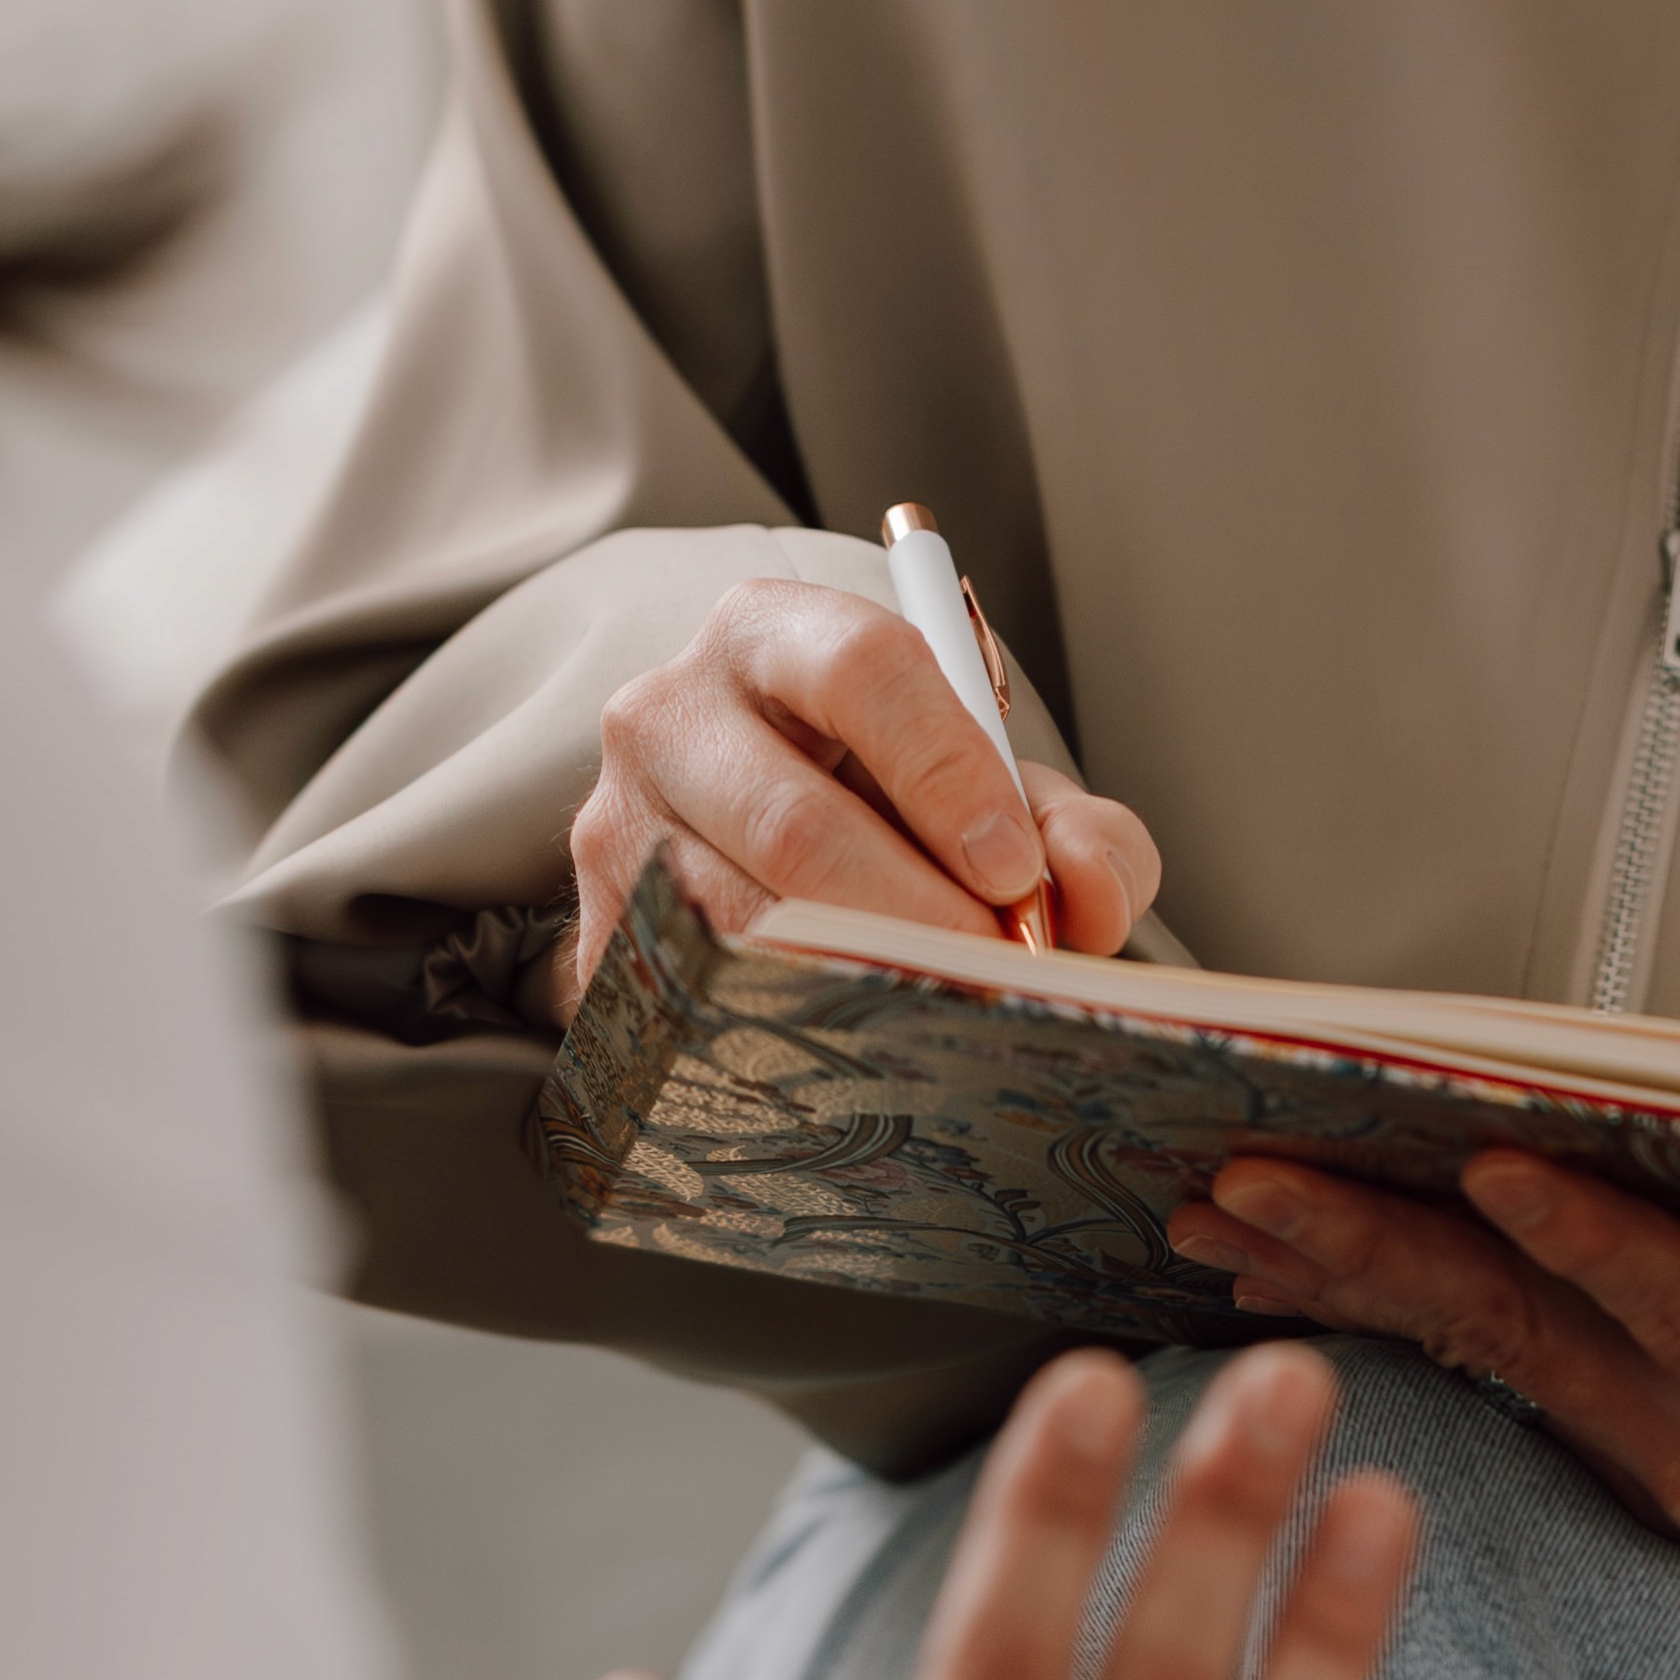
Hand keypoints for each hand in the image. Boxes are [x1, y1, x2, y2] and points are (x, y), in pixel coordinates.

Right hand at [545, 571, 1161, 1019]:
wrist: (761, 851)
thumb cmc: (895, 808)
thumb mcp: (996, 796)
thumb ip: (1076, 831)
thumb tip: (1085, 892)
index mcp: (774, 633)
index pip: (863, 670)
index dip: (949, 773)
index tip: (1015, 873)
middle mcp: (669, 710)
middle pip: (795, 824)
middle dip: (917, 916)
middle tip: (995, 975)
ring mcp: (615, 822)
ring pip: (742, 928)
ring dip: (859, 986)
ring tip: (940, 1016)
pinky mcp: (594, 930)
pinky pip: (695, 1000)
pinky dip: (787, 1034)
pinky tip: (850, 1047)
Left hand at [1164, 1152, 1679, 1638]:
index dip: (1590, 1239)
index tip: (1489, 1161)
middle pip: (1523, 1332)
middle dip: (1376, 1248)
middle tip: (1243, 1179)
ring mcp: (1651, 1462)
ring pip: (1480, 1350)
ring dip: (1341, 1277)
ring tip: (1208, 1212)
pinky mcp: (1624, 1448)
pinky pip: (1490, 1366)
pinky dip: (1384, 1305)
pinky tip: (1280, 1265)